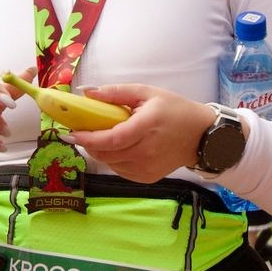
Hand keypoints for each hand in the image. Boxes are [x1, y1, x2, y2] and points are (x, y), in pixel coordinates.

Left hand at [69, 85, 214, 183]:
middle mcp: (146, 151)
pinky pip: (119, 169)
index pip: (111, 139)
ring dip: (99, 151)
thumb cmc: (174, 110)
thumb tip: (87, 93)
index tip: (70, 133)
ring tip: (100, 137)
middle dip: (88, 143)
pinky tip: (118, 147)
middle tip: (80, 131)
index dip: (88, 138)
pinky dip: (112, 159)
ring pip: (110, 163)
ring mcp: (146, 168)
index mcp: (146, 127)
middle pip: (106, 153)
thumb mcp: (147, 92)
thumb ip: (116, 92)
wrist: (201, 136)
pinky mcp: (147, 178)